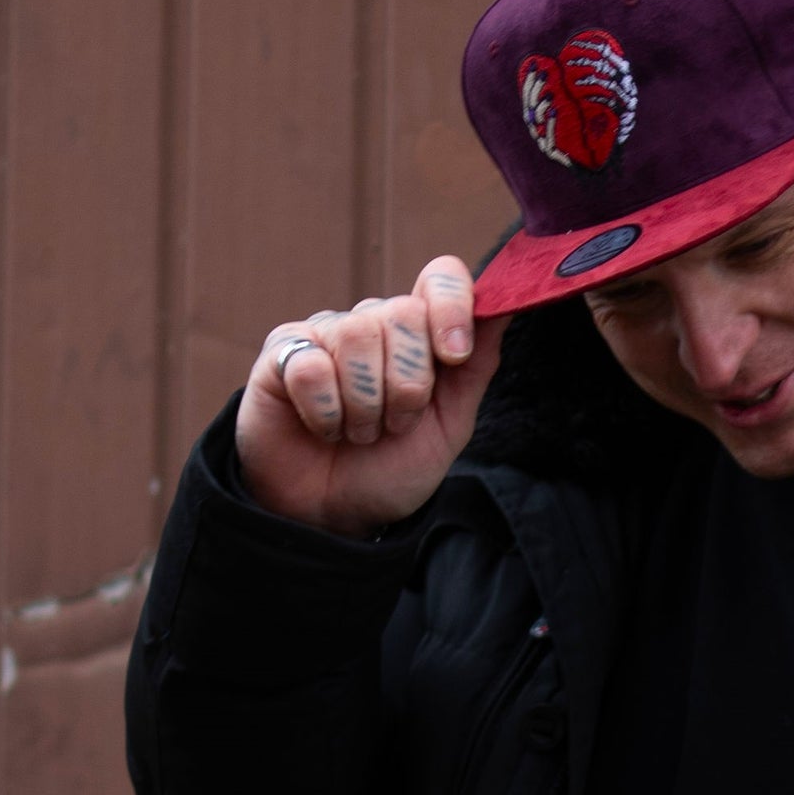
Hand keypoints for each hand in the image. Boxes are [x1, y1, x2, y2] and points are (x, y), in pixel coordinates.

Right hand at [235, 256, 505, 534]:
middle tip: (394, 425)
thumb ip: (477, 365)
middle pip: (403, 313)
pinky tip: (323, 428)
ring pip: (357, 336)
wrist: (334, 516)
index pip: (440, 278)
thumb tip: (510, 301)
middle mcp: (373, 322)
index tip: (454, 356)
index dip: (451, 306)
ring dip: (365, 405)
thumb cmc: (391, 469)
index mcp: (418, 333)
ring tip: (358, 432)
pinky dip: (325, 412)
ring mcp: (326, 333)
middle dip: (407, 385)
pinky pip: (311, 365)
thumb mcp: (449, 425)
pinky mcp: (283, 353)